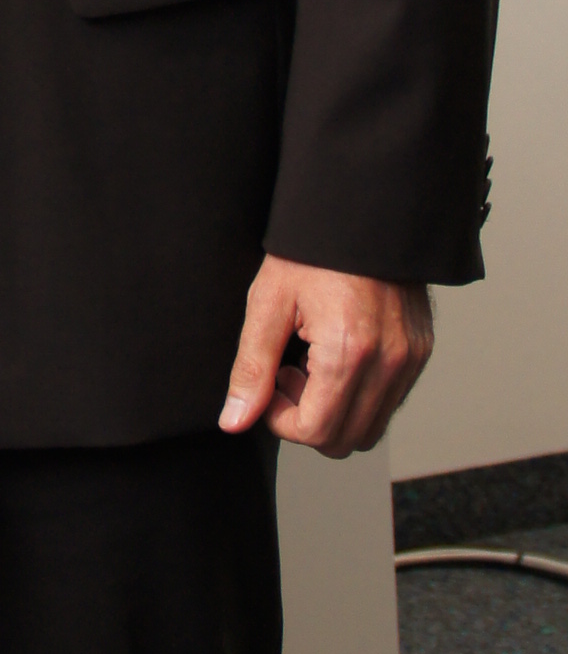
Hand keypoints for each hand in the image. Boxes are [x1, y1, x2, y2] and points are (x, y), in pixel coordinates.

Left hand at [219, 253, 433, 456]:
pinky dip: (359, 397)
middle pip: (346, 441)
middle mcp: (388, 362)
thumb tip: (234, 420)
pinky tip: (336, 358)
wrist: (362, 212)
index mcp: (348, 351)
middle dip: (308, 422)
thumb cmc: (311, 251)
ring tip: (311, 366)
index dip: (281, 421)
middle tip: (287, 376)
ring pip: (371, 428)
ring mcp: (410, 358)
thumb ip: (251, 369)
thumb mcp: (268, 303)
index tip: (270, 386)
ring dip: (335, 413)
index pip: (316, 431)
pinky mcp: (420, 351)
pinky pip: (389, 402)